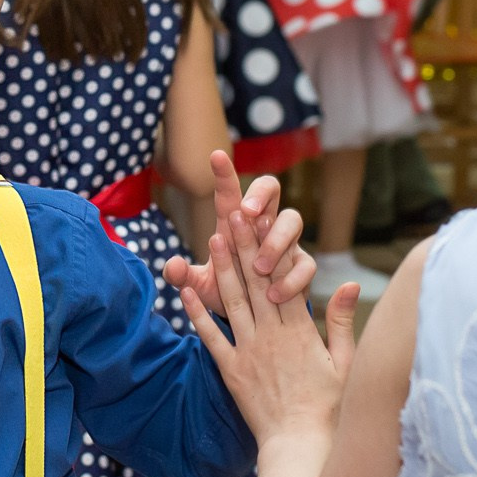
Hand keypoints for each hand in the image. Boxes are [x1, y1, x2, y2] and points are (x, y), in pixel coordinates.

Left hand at [164, 150, 316, 306]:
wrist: (251, 319)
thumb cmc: (225, 291)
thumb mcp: (201, 287)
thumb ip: (185, 278)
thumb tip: (171, 266)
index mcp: (235, 224)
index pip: (229, 193)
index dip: (224, 174)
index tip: (215, 157)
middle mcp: (263, 225)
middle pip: (271, 189)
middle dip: (261, 194)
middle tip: (248, 212)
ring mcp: (286, 244)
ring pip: (292, 220)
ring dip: (276, 240)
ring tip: (257, 266)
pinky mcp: (301, 267)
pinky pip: (305, 264)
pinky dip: (291, 278)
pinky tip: (274, 294)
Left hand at [181, 211, 358, 444]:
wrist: (301, 446)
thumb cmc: (330, 407)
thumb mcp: (347, 363)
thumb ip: (344, 322)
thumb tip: (351, 285)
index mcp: (302, 331)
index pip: (285, 279)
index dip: (273, 246)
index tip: (266, 219)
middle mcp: (273, 336)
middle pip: (256, 282)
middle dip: (244, 245)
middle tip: (233, 213)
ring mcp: (249, 352)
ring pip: (233, 303)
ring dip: (221, 270)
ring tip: (211, 240)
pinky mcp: (232, 371)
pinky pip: (211, 338)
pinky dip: (197, 314)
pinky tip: (183, 292)